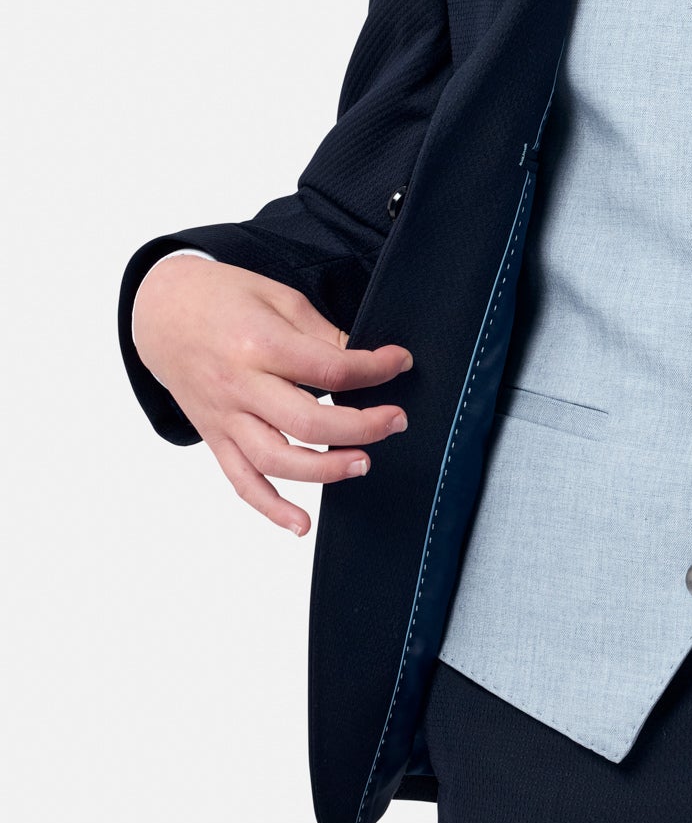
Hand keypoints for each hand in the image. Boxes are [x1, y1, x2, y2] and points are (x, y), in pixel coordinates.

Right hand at [132, 254, 413, 536]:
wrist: (162, 312)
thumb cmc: (223, 298)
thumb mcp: (279, 298)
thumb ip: (320, 335)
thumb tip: (365, 362)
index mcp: (259, 343)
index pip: (328, 369)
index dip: (374, 369)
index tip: (400, 363)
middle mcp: (239, 385)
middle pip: (307, 422)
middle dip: (361, 427)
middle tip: (396, 422)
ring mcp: (225, 417)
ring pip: (276, 460)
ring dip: (325, 470)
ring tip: (363, 463)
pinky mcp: (215, 438)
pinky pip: (242, 481)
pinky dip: (271, 508)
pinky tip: (301, 524)